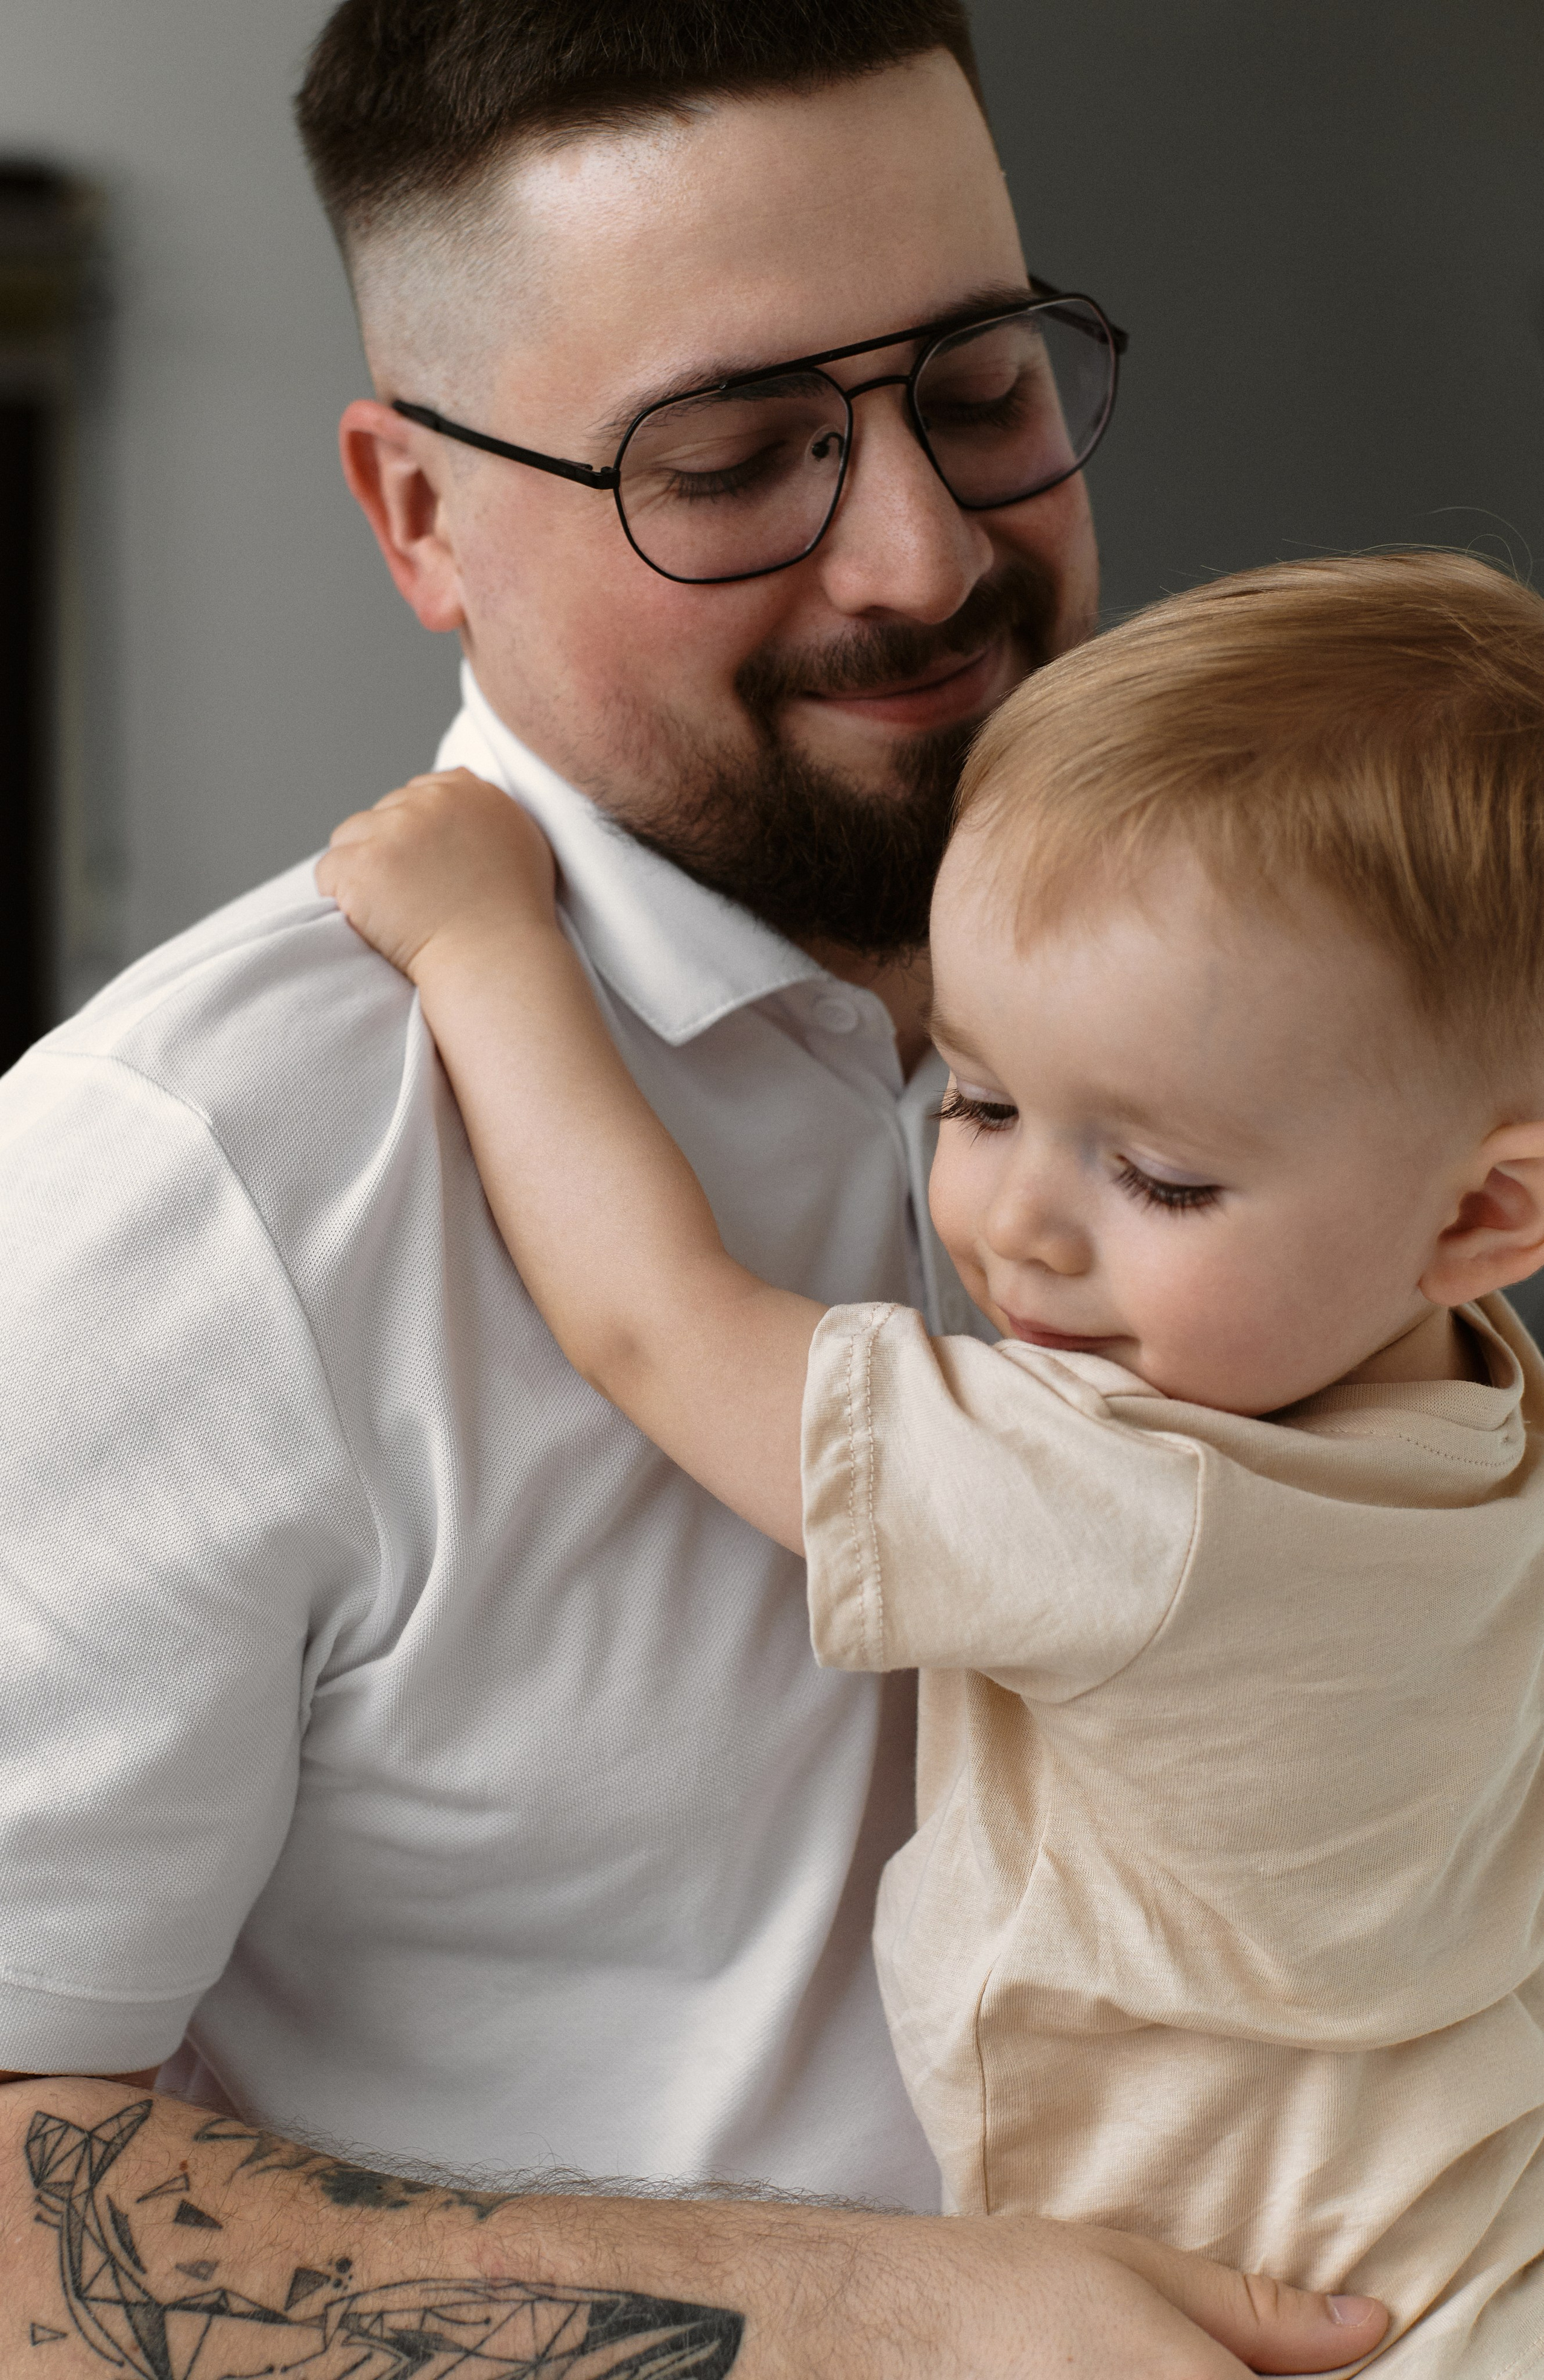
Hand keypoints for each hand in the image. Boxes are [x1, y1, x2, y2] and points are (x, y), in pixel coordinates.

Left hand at [317, 768, 557, 980]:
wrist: (495, 961)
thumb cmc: (512, 919)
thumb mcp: (520, 844)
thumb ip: (484, 815)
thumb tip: (453, 809)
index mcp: (469, 792)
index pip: (417, 794)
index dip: (414, 836)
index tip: (426, 871)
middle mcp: (430, 801)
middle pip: (381, 814)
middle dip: (388, 853)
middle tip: (414, 899)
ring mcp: (392, 830)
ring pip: (348, 838)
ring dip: (361, 871)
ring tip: (393, 910)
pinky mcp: (360, 865)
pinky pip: (328, 874)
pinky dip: (342, 900)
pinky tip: (376, 923)